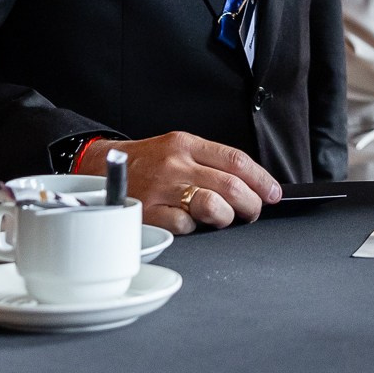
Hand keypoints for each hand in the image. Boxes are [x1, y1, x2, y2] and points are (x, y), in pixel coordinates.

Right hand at [80, 132, 279, 234]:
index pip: (235, 160)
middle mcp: (175, 164)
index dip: (261, 179)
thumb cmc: (146, 163)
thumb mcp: (176, 148)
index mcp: (185, 144)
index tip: (273, 193)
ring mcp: (161, 189)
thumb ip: (209, 161)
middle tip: (253, 211)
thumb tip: (251, 183)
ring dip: (227, 217)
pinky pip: (185, 226)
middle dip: (251, 203)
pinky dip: (194, 228)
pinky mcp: (148, 213)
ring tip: (226, 219)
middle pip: (231, 185)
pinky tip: (190, 223)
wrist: (100, 170)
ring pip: (213, 205)